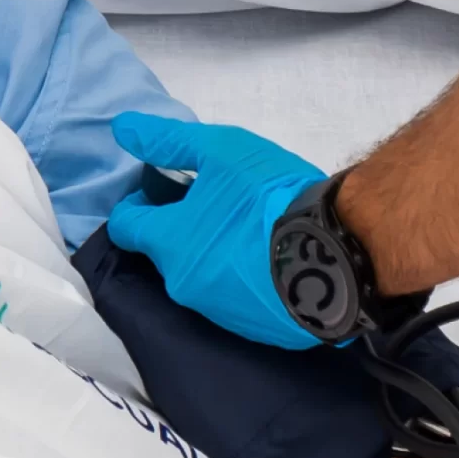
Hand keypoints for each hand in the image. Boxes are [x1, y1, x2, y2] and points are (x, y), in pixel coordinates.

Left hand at [105, 114, 326, 348]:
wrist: (336, 251)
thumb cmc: (271, 197)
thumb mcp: (222, 151)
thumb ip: (169, 141)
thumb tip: (122, 128)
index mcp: (170, 242)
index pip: (126, 227)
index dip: (137, 202)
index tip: (163, 187)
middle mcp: (184, 284)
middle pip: (165, 251)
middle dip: (179, 226)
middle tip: (214, 200)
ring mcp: (219, 311)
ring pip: (200, 275)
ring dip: (211, 252)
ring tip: (246, 228)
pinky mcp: (255, 328)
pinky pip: (235, 297)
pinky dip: (241, 276)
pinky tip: (267, 256)